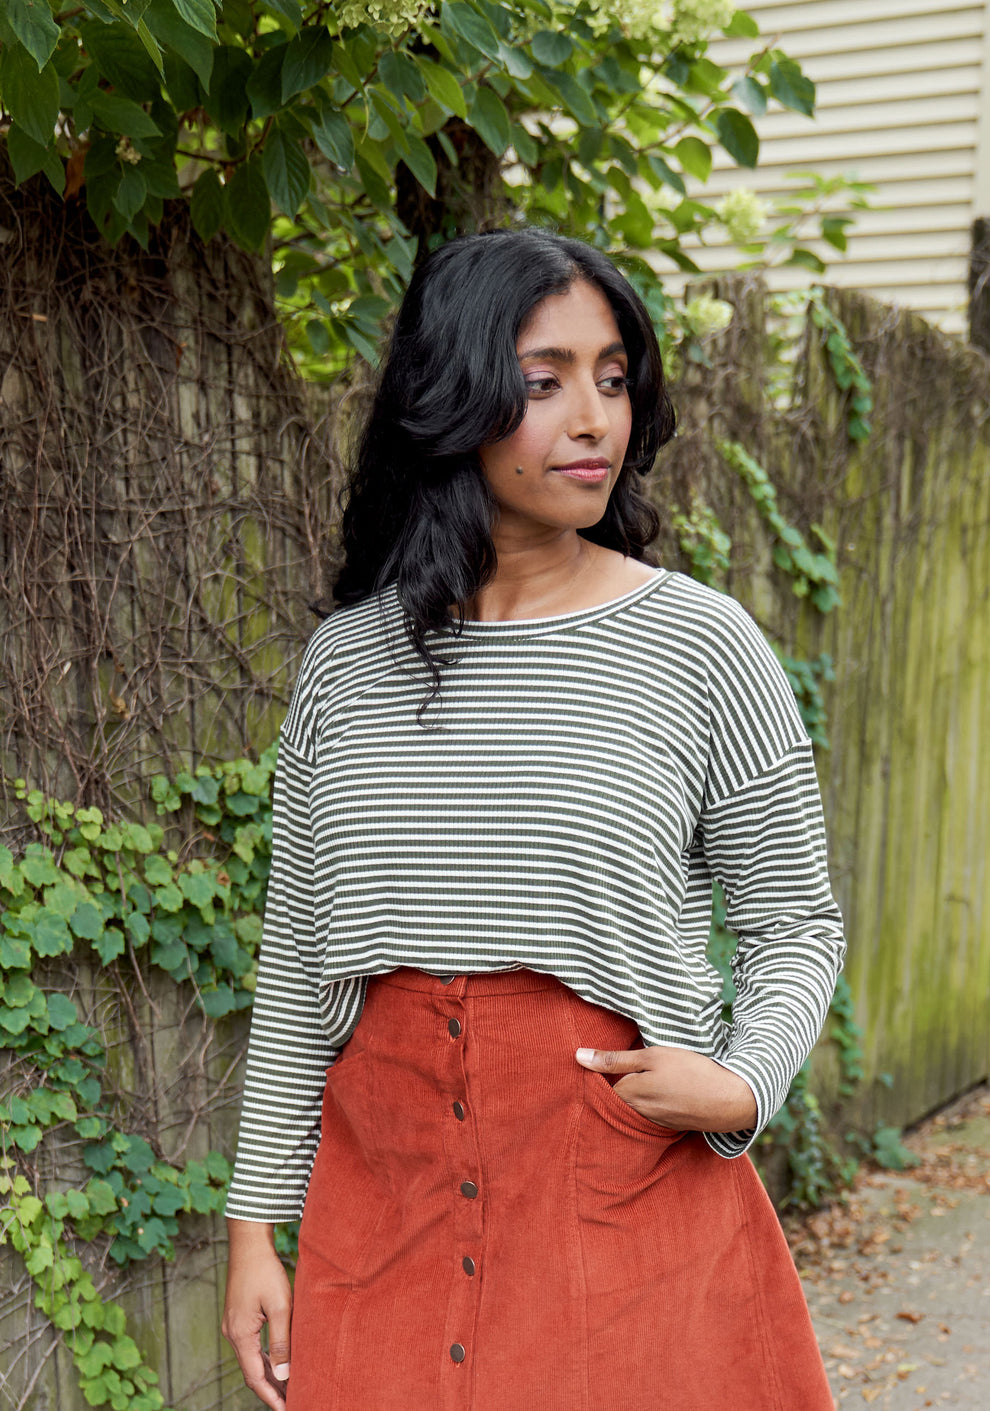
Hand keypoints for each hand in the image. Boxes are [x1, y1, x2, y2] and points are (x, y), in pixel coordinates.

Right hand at [222, 1219, 292, 1408]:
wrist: (248, 1242)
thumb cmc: (265, 1271)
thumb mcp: (280, 1306)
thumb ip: (282, 1341)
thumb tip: (284, 1375)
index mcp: (240, 1334)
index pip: (255, 1377)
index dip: (271, 1396)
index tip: (287, 1409)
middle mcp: (232, 1333)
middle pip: (252, 1371)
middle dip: (270, 1389)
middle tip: (291, 1401)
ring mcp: (233, 1324)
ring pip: (251, 1358)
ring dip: (268, 1373)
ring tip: (288, 1387)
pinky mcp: (238, 1316)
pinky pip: (251, 1345)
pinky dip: (264, 1357)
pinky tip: (278, 1360)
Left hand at [575, 1045, 757, 1131]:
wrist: (731, 1099)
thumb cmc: (690, 1071)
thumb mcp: (651, 1056)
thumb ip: (614, 1059)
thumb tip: (577, 1057)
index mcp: (629, 1096)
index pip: (599, 1090)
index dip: (594, 1077)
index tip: (589, 1065)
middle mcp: (638, 1115)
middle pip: (614, 1101)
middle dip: (608, 1089)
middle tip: (606, 1071)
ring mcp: (656, 1122)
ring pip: (631, 1109)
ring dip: (629, 1097)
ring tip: (632, 1080)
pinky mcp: (671, 1125)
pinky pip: (649, 1115)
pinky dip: (647, 1104)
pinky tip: (657, 1092)